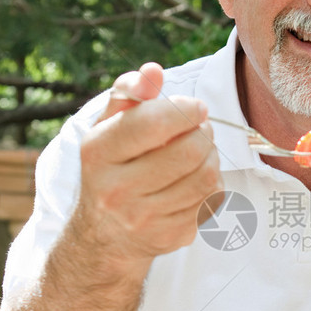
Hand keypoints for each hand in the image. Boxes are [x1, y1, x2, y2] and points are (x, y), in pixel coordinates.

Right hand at [74, 62, 221, 265]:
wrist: (103, 235)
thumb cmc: (111, 167)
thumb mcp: (107, 127)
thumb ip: (129, 93)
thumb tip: (152, 72)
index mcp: (98, 153)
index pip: (151, 125)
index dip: (185, 110)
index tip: (196, 108)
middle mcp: (116, 190)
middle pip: (187, 152)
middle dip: (203, 133)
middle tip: (199, 129)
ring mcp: (144, 219)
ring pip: (205, 178)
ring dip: (212, 157)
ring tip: (201, 151)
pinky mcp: (170, 237)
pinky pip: (211, 202)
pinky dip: (213, 185)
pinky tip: (197, 179)